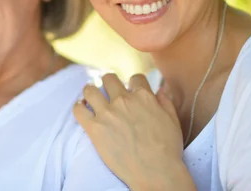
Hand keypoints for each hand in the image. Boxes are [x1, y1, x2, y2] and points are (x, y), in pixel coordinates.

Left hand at [73, 73, 193, 189]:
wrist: (155, 172)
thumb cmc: (167, 149)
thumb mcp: (173, 121)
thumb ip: (165, 102)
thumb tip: (160, 90)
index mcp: (143, 97)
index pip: (135, 78)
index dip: (133, 83)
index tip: (130, 89)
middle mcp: (123, 100)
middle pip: (109, 79)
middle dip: (109, 83)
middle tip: (108, 91)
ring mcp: (107, 113)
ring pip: (90, 90)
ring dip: (90, 92)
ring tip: (91, 97)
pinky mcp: (94, 128)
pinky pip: (78, 110)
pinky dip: (78, 108)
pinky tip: (82, 110)